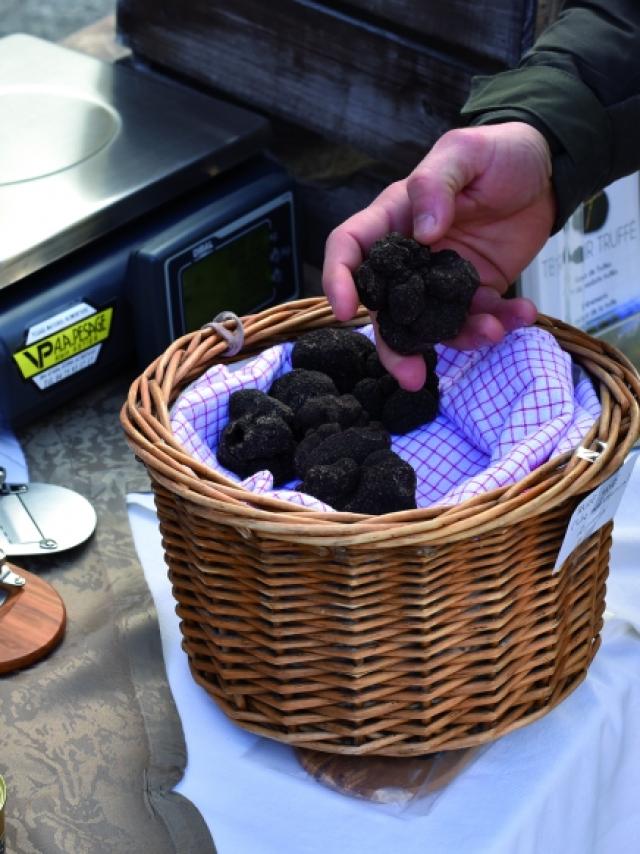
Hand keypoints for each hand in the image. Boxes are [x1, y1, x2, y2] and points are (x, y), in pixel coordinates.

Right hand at [322, 122, 555, 388]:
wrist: (546, 172)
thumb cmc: (497, 153)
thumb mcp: (464, 152)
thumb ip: (435, 185)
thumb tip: (423, 231)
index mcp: (393, 219)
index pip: (350, 248)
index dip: (338, 279)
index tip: (344, 309)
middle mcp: (410, 258)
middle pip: (386, 309)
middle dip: (395, 347)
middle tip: (410, 375)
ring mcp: (441, 281)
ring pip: (433, 325)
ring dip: (459, 338)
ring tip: (493, 331)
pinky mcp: (475, 293)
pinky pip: (478, 319)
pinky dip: (498, 325)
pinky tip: (521, 314)